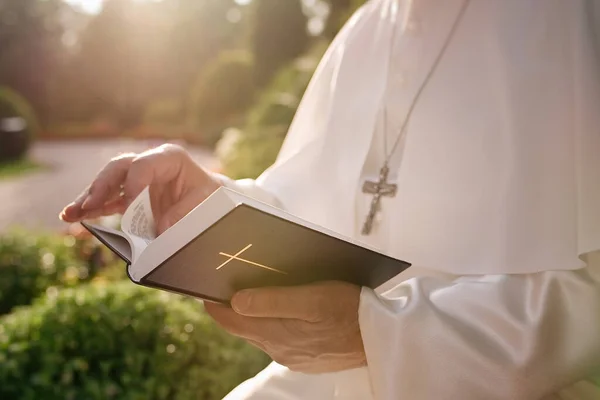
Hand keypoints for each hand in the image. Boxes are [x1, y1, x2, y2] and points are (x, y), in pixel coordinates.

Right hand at [60, 144, 221, 233]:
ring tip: (69, 214)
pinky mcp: (132, 195)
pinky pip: (110, 200)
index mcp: (169, 158)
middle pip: (118, 169)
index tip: (128, 204)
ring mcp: (138, 179)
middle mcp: (149, 163)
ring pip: (108, 184)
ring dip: (89, 199)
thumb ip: (185, 212)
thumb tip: (161, 228)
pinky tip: (76, 217)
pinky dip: (94, 209)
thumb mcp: (206, 200)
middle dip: (100, 187)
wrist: (212, 199)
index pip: (142, 165)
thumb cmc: (210, 195)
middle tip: (87, 205)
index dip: (133, 184)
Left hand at [204, 281, 365, 373]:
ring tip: (253, 290)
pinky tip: (283, 309)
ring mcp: (292, 355)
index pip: (230, 321)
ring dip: (254, 314)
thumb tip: (236, 301)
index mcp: (276, 334)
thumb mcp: (313, 299)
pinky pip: (279, 338)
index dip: (214, 303)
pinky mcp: (305, 357)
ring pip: (261, 332)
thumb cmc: (350, 312)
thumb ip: (273, 301)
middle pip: (243, 327)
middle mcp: (279, 349)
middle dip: (232, 306)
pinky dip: (273, 322)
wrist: (381, 339)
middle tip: (227, 281)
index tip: (203, 285)